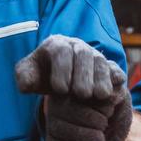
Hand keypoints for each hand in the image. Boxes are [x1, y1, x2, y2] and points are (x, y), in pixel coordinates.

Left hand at [15, 36, 130, 140]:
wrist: (59, 76)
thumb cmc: (42, 75)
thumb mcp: (29, 76)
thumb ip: (24, 78)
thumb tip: (27, 84)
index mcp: (56, 45)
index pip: (61, 50)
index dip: (62, 69)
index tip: (60, 90)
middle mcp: (77, 46)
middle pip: (84, 54)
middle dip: (84, 74)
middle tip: (81, 94)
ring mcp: (93, 55)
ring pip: (100, 61)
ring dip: (101, 78)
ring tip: (99, 95)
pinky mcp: (106, 66)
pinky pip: (114, 67)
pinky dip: (116, 76)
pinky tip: (116, 87)